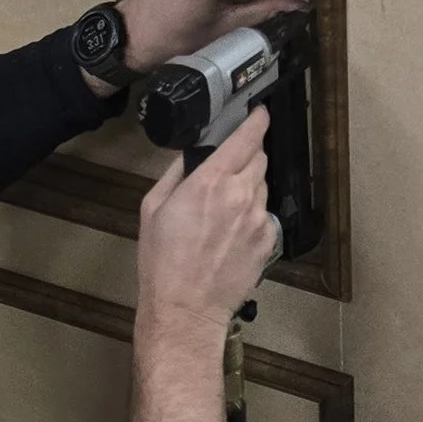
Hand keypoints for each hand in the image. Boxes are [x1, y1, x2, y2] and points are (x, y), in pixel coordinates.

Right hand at [131, 111, 281, 421]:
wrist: (186, 310)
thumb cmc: (163, 261)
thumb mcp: (153, 207)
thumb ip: (178, 172)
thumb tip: (194, 152)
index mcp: (212, 181)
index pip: (248, 135)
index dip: (256, 119)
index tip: (257, 112)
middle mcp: (242, 194)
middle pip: (259, 157)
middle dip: (247, 155)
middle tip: (227, 167)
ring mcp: (259, 218)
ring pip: (262, 186)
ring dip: (248, 186)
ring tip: (223, 209)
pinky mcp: (268, 240)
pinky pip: (265, 214)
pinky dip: (252, 214)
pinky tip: (231, 232)